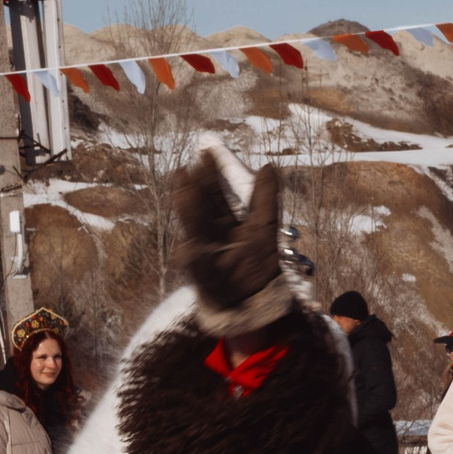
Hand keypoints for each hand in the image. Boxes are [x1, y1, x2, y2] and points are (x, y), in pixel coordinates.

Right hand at [175, 153, 286, 330]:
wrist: (254, 299)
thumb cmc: (258, 264)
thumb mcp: (265, 227)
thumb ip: (265, 198)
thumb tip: (268, 165)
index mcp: (226, 222)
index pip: (217, 195)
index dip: (212, 176)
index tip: (206, 153)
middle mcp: (212, 234)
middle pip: (202, 208)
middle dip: (196, 190)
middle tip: (187, 169)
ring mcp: (205, 253)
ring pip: (196, 229)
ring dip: (189, 213)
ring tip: (184, 194)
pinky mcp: (206, 275)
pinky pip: (199, 266)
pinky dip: (195, 259)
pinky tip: (191, 249)